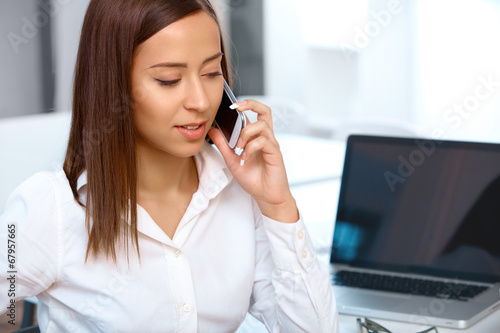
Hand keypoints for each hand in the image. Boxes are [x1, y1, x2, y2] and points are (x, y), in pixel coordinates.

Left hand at [208, 99, 298, 222]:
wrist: (266, 196)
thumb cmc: (253, 179)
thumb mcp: (232, 161)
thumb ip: (223, 145)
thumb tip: (212, 130)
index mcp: (256, 137)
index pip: (253, 114)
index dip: (243, 106)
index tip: (228, 107)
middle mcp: (265, 137)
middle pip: (265, 111)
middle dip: (250, 104)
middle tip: (236, 108)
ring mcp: (271, 144)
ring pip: (262, 125)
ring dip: (246, 133)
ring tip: (238, 147)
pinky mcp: (275, 153)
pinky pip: (264, 141)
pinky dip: (251, 147)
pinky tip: (244, 158)